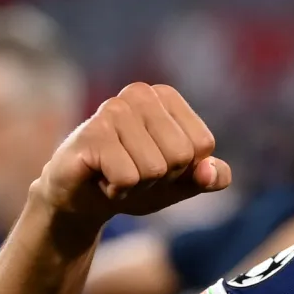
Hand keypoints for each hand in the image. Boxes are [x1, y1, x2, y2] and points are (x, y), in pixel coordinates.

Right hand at [32, 82, 229, 233]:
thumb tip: (211, 171)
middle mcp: (140, 94)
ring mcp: (113, 110)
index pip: (202, 145)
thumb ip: (211, 177)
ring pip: (155, 169)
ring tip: (115, 173)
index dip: (184, 169)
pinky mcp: (91, 134)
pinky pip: (127, 178)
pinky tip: (100, 178)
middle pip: (181, 155)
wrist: (82, 199)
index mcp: (166, 97)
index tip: (158, 166)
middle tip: (134, 171)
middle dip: (161, 178)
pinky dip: (117, 190)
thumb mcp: (183, 183)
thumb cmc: (136, 183)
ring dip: (137, 185)